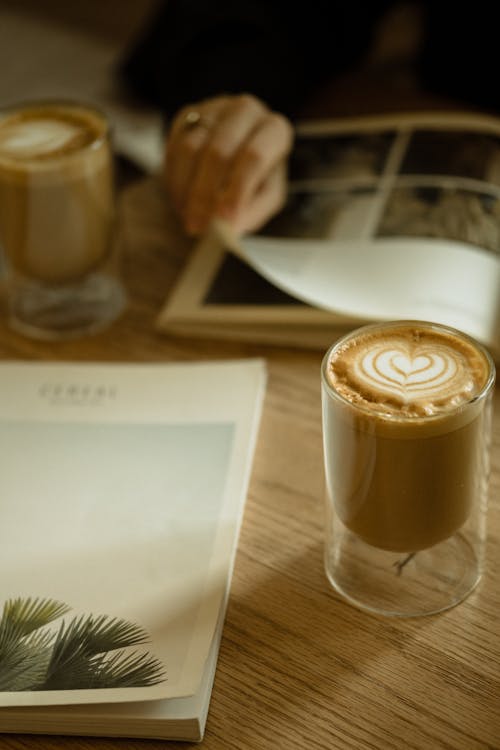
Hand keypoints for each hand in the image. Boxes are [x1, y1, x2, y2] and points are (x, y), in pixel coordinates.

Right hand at [164, 94, 293, 235]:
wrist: (237, 158)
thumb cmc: (258, 178)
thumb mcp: (266, 198)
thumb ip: (252, 212)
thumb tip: (229, 228)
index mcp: (274, 130)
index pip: (253, 157)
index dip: (237, 190)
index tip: (225, 220)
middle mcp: (246, 111)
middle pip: (218, 151)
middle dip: (205, 195)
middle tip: (198, 226)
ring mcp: (214, 109)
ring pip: (190, 148)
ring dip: (185, 190)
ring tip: (187, 217)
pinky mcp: (187, 115)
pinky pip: (173, 147)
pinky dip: (174, 180)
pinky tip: (181, 200)